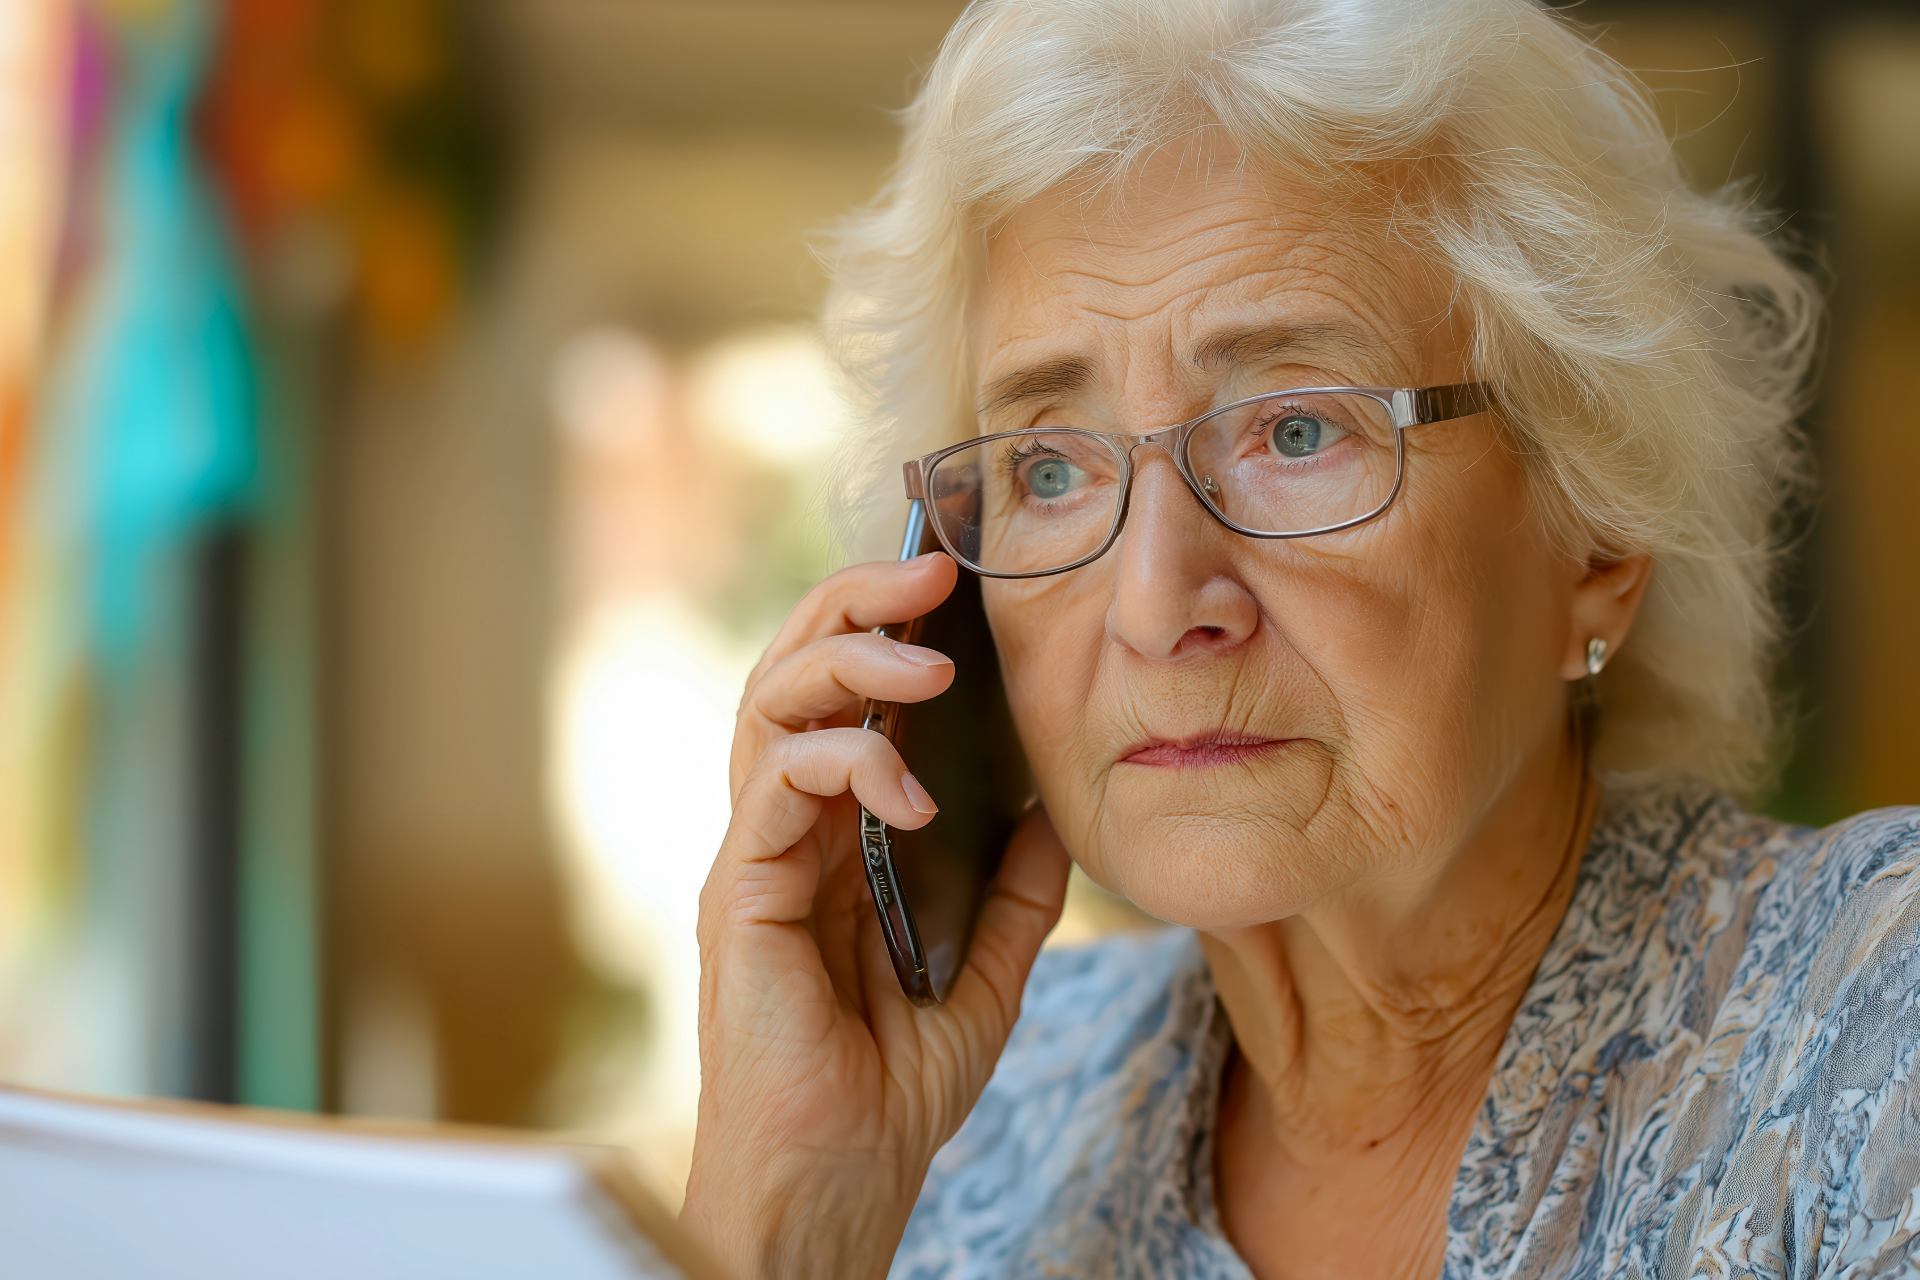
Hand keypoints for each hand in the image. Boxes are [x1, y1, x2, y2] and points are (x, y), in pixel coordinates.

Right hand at [682, 553, 1070, 1279]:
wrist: (842, 1180)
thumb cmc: (895, 1084)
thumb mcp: (989, 968)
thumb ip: (1017, 886)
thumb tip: (1059, 800)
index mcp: (833, 835)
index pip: (840, 695)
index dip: (882, 626)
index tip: (953, 582)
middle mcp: (781, 828)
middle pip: (790, 671)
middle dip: (854, 605)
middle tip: (930, 572)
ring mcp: (753, 855)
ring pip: (770, 706)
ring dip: (852, 664)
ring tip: (932, 664)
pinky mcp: (738, 892)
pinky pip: (775, 787)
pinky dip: (846, 763)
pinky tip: (915, 793)